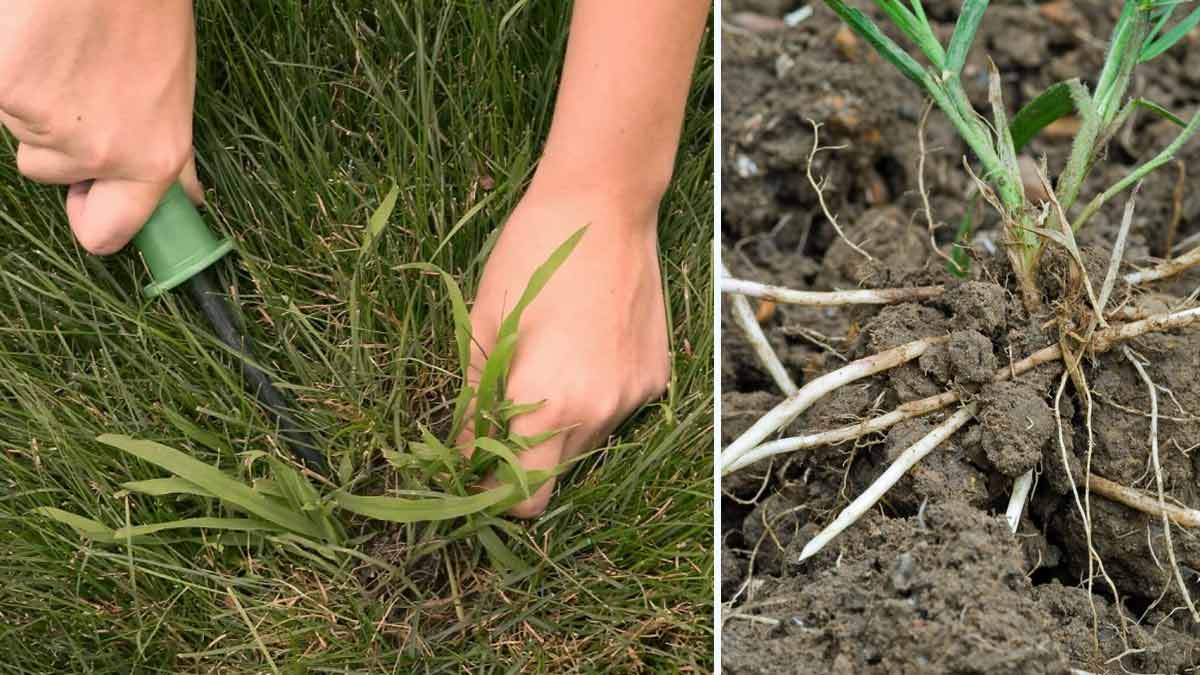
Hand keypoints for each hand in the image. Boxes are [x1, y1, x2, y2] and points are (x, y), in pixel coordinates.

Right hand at [0, 1, 199, 254]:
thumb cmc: (146, 13)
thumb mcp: (175, 91)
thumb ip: (170, 151)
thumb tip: (187, 195)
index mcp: (153, 158)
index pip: (107, 233)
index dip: (92, 217)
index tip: (89, 197)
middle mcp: (100, 153)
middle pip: (48, 172)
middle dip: (55, 140)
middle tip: (78, 86)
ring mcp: (44, 125)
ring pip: (18, 130)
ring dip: (32, 99)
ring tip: (63, 50)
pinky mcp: (4, 89)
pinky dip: (8, 71)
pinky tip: (36, 39)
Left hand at [460, 183, 670, 517]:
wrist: (606, 205)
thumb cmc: (531, 255)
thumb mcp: (484, 325)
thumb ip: (473, 401)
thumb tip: (463, 453)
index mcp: (548, 404)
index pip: (524, 497)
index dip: (494, 491)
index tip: (477, 465)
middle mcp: (599, 412)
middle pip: (555, 472)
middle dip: (524, 453)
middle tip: (502, 405)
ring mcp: (634, 396)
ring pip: (587, 441)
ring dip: (559, 424)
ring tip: (547, 364)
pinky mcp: (656, 376)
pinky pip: (616, 410)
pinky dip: (594, 397)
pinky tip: (584, 347)